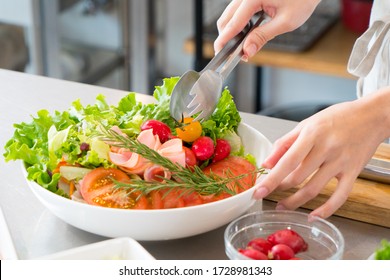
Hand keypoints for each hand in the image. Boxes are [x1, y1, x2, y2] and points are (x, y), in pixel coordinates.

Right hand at [214, 0, 320, 58]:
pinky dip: (239, 24)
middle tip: (235, 53)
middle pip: (226, 18)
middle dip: (227, 37)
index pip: (233, 23)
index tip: (219, 52)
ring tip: (244, 45)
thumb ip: (263, 37)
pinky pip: (238, 11)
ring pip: (230, 15)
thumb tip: (247, 50)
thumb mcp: (285, 22)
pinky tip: (248, 33)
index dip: (225, 40)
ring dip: (233, 31)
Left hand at [253, 87, 389, 218]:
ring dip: (295, 202)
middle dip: (279, 189)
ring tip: (282, 206)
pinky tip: (313, 216)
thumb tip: (267, 163)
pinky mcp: (354, 172)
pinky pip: (340, 196)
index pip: (287, 162)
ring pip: (314, 189)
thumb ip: (285, 143)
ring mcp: (341, 162)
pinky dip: (326, 210)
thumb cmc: (336, 118)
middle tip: (268, 194)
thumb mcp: (306, 124)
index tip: (257, 191)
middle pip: (297, 178)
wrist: (372, 116)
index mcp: (312, 135)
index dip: (271, 179)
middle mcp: (326, 149)